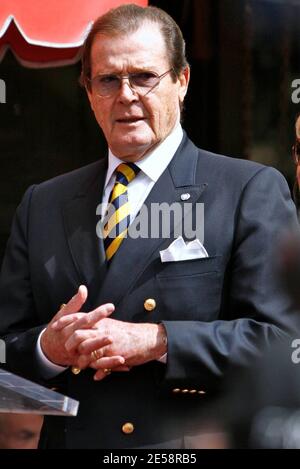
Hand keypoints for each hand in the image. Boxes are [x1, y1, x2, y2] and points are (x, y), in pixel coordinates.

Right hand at [40, 285, 113, 366]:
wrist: (47, 350)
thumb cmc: (57, 329)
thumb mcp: (62, 314)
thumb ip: (75, 302)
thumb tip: (83, 288)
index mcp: (68, 328)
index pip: (84, 320)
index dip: (98, 313)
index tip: (111, 307)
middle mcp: (72, 342)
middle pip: (86, 337)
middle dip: (99, 335)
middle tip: (112, 330)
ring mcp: (76, 354)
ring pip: (90, 353)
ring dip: (102, 350)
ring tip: (115, 345)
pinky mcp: (82, 363)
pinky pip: (96, 365)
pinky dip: (109, 365)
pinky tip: (122, 361)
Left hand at [52, 309, 166, 379]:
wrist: (148, 339)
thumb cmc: (131, 334)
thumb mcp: (113, 327)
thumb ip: (100, 329)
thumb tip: (90, 329)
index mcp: (101, 321)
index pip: (79, 317)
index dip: (66, 321)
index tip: (55, 326)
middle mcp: (102, 330)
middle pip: (78, 334)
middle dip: (70, 344)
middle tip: (68, 351)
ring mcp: (107, 342)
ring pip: (86, 350)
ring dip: (81, 360)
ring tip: (80, 366)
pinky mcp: (113, 354)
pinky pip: (99, 364)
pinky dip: (97, 370)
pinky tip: (96, 375)